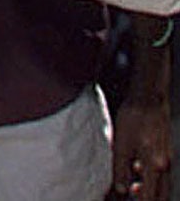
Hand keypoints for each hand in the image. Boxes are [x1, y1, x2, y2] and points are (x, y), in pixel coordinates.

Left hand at [112, 49, 172, 200]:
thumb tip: (121, 190)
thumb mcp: (121, 144)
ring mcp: (167, 159)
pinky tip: (138, 172)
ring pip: (162, 185)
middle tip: (134, 199)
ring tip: (134, 191)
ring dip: (150, 192)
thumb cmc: (134, 118)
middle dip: (148, 200)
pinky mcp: (165, 152)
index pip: (149, 196)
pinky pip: (162, 173)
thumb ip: (121, 169)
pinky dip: (152, 179)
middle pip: (161, 194)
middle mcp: (165, 165)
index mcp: (154, 166)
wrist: (149, 98)